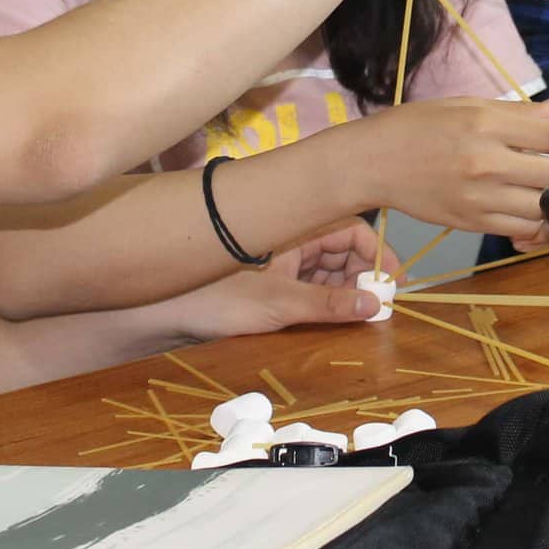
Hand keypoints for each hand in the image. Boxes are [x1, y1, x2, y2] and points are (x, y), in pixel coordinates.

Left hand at [117, 218, 386, 345]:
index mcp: (294, 227)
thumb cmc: (214, 298)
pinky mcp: (269, 285)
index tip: (392, 285)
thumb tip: (377, 306)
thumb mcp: (278, 305)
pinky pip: (310, 288)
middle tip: (377, 308)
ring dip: (345, 292)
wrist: (156, 314)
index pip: (352, 229)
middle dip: (363, 277)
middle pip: (343, 251)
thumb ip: (329, 306)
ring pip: (328, 271)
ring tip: (357, 319)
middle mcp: (290, 239)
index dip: (375, 254)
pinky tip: (332, 321)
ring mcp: (279, 262)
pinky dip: (325, 302)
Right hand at [355, 95, 548, 244]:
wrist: (374, 162)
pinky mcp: (472, 223)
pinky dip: (539, 219)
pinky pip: (520, 227)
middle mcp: (486, 163)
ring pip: (543, 206)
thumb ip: (517, 111)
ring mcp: (479, 197)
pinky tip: (541, 205)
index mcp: (485, 125)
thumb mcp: (466, 105)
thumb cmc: (419, 125)